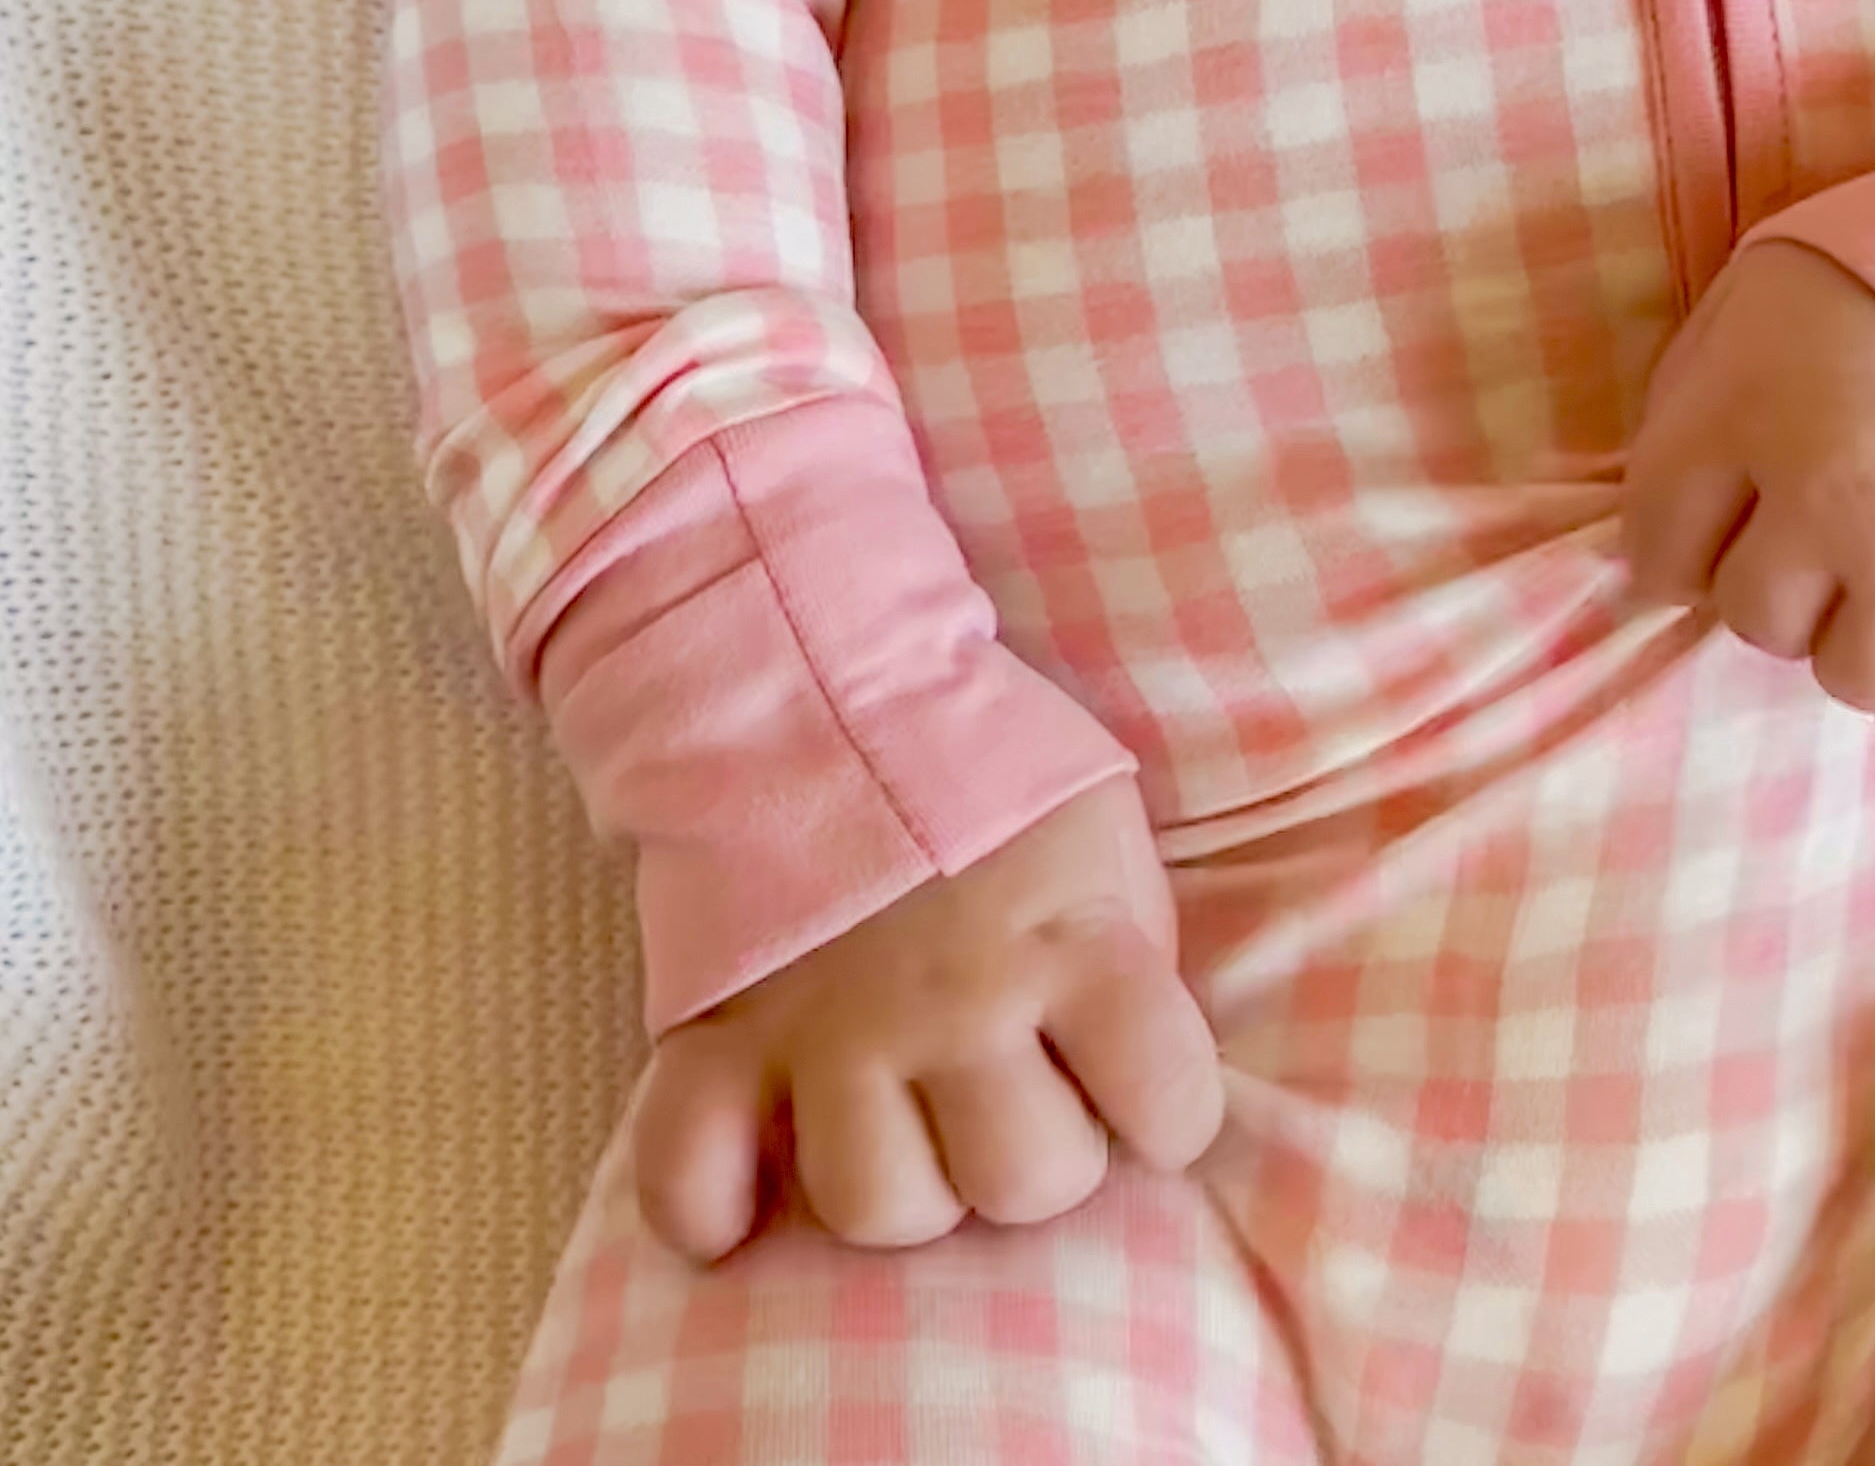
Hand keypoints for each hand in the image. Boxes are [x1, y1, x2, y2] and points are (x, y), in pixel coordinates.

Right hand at [632, 772, 1223, 1260]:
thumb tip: (1122, 1081)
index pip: (1167, 1098)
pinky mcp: (721, 1035)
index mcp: (1069, 936)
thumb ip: (1123, 952)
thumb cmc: (984, 769)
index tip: (1140, 1095)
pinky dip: (709, 1209)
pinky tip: (742, 1207)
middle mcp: (960, 999)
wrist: (823, 679)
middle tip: (1015, 1100)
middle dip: (1036, 1160)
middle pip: (1022, 1180)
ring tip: (906, 1129)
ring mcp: (832, 1027)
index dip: (1167, 1112)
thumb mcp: (1099, 835)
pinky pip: (692, 1175)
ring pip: (877, 1204)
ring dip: (903, 1187)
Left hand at [1620, 241, 1874, 731]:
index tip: (1733, 518)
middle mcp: (1828, 499)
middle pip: (1756, 617)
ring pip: (1859, 676)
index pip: (1656, 548)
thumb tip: (1654, 543)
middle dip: (1790, 575)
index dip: (1686, 542)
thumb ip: (1696, 397)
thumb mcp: (1763, 287)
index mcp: (1748, 407)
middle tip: (1847, 515)